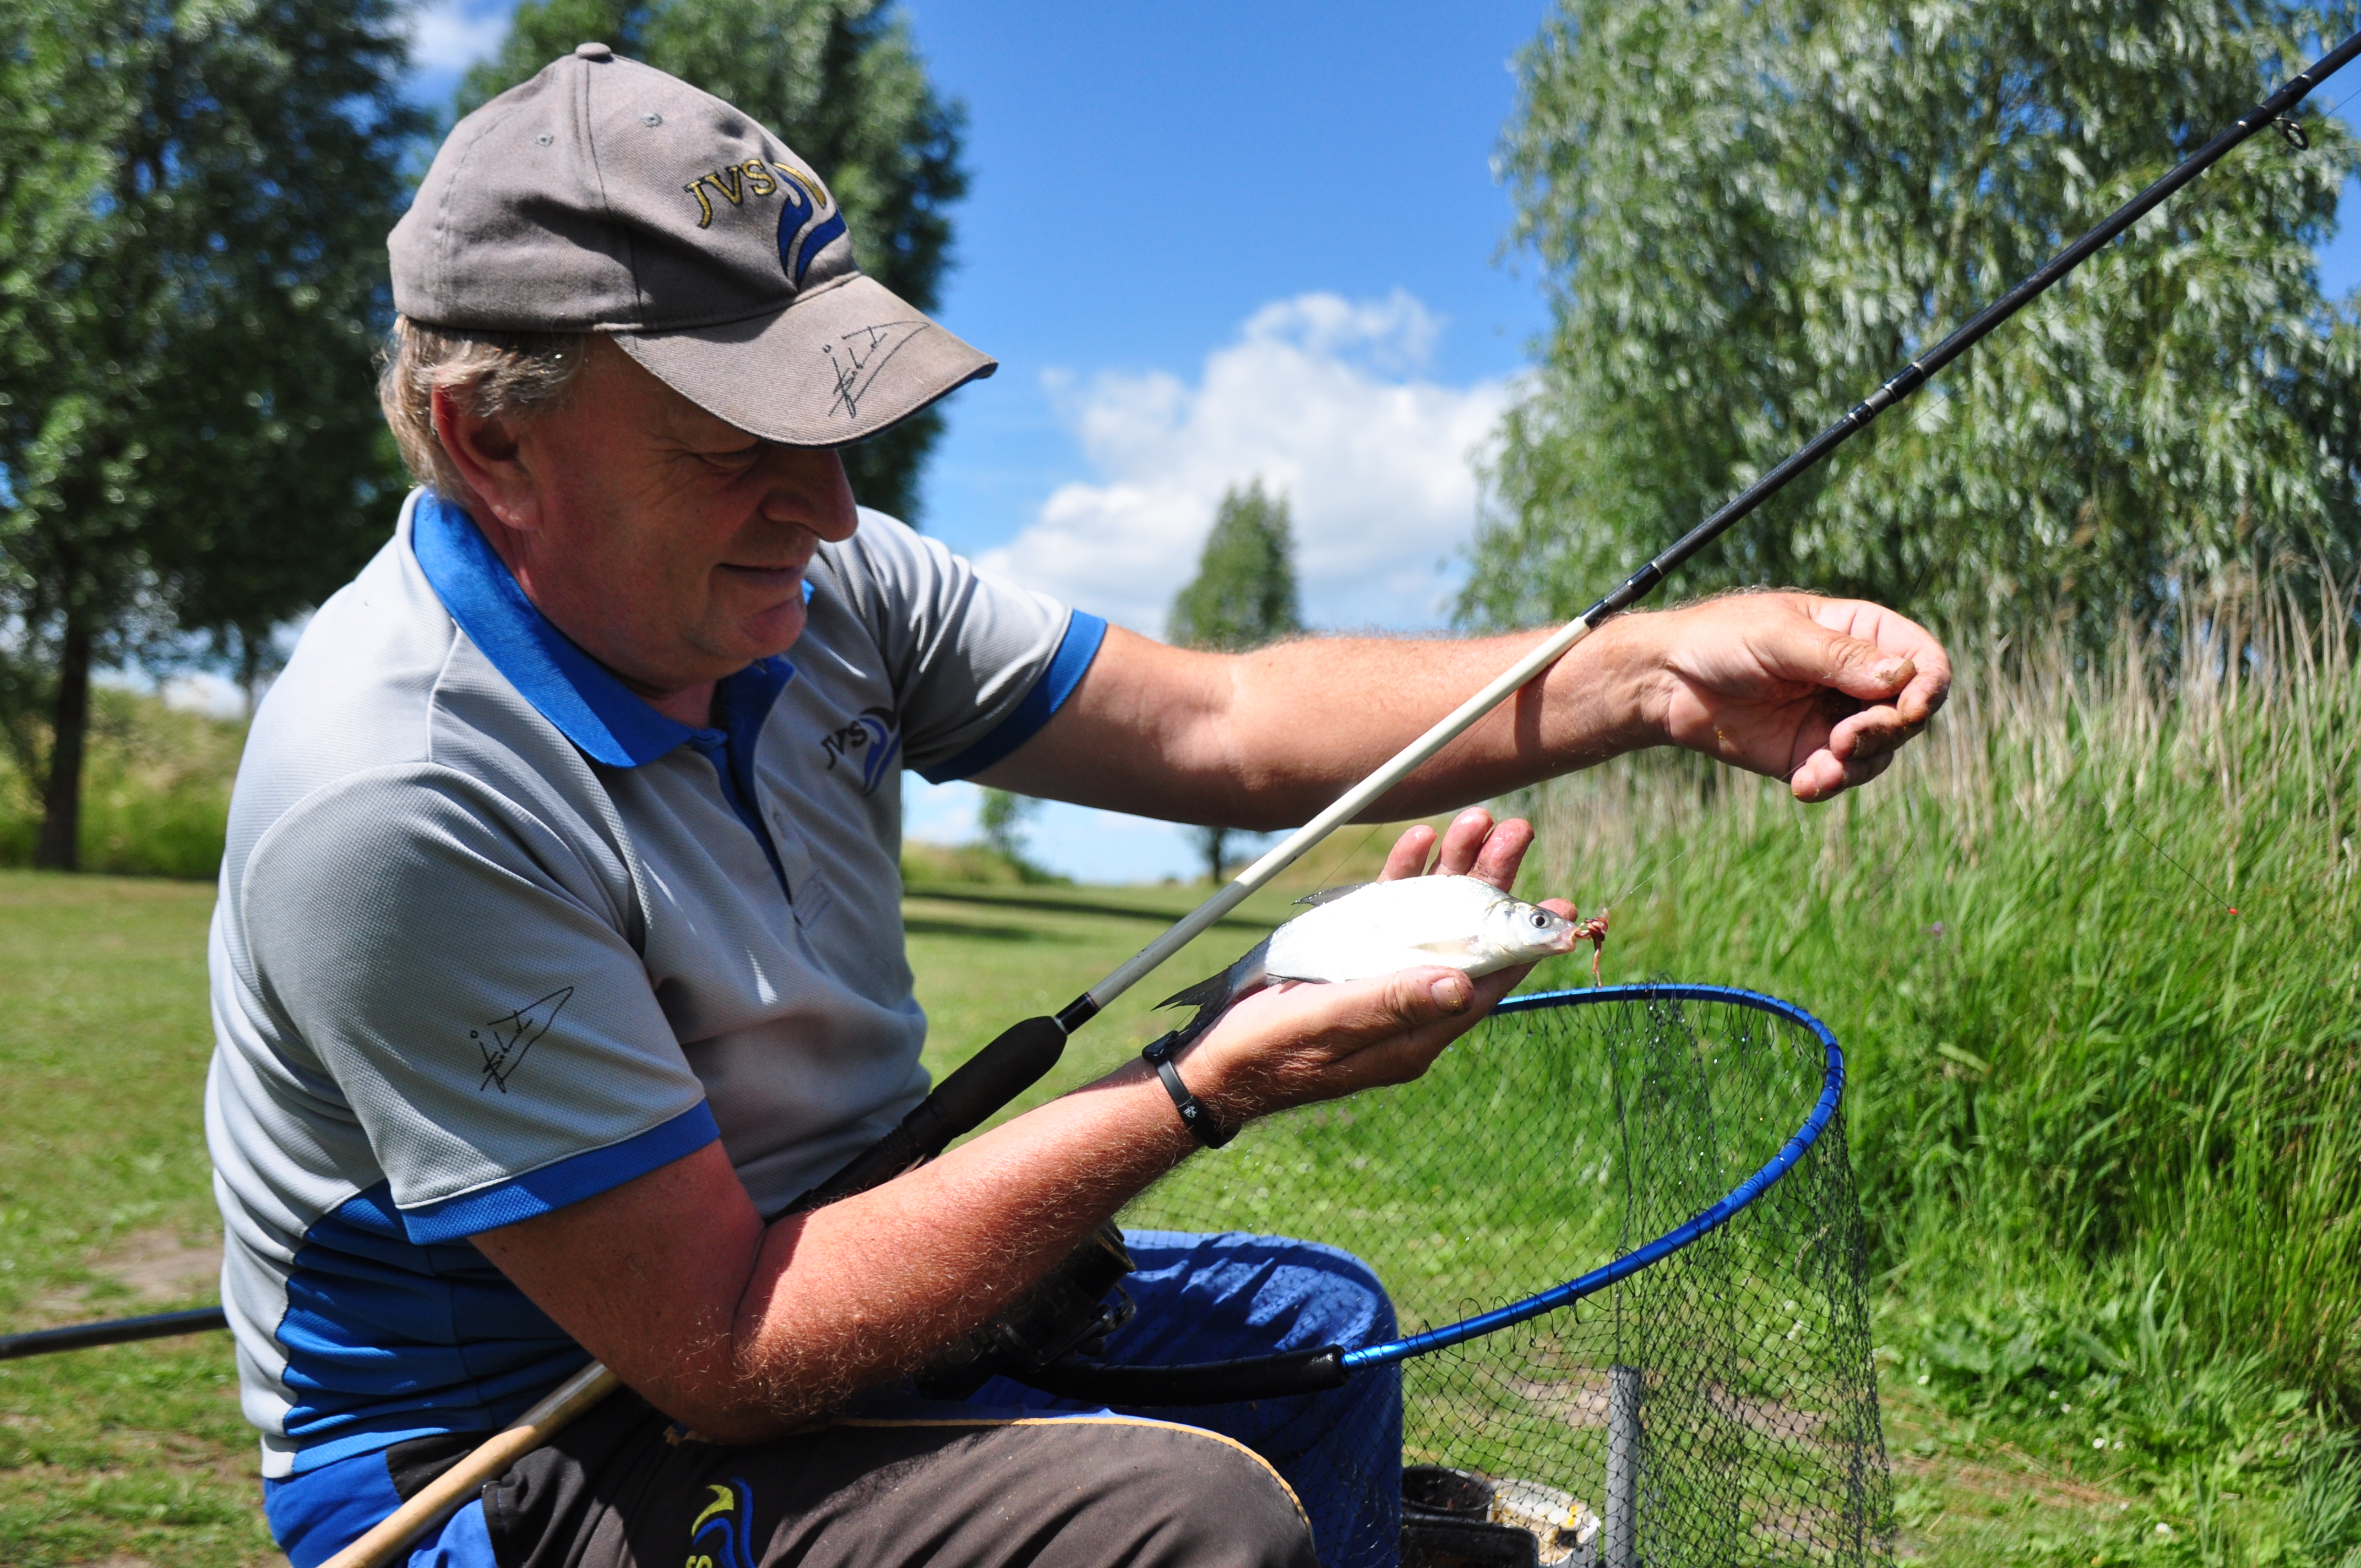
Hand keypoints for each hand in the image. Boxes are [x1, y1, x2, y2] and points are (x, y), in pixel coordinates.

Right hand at [1183, 809, 1574, 1120]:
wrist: (1211, 1065)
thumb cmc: (1266, 1052)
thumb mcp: (1329, 1025)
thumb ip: (1391, 1003)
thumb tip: (1462, 987)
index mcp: (1414, 1035)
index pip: (1483, 983)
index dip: (1521, 943)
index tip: (1557, 901)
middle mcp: (1407, 1008)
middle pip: (1465, 941)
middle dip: (1490, 886)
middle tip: (1515, 832)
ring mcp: (1379, 984)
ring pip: (1432, 921)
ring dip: (1453, 872)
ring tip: (1475, 822)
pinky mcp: (1349, 965)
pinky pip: (1389, 919)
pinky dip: (1404, 879)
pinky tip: (1418, 842)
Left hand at [1620, 591, 1950, 801]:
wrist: (1665, 680)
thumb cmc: (1719, 639)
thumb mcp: (1779, 637)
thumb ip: (1838, 657)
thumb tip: (1902, 677)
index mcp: (1861, 633)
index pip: (1922, 660)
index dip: (1928, 685)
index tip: (1909, 707)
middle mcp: (1856, 679)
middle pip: (1908, 712)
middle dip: (1887, 730)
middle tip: (1847, 738)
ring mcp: (1834, 718)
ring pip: (1880, 750)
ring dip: (1861, 762)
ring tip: (1825, 763)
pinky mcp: (1807, 753)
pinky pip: (1838, 776)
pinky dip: (1830, 783)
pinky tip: (1806, 785)